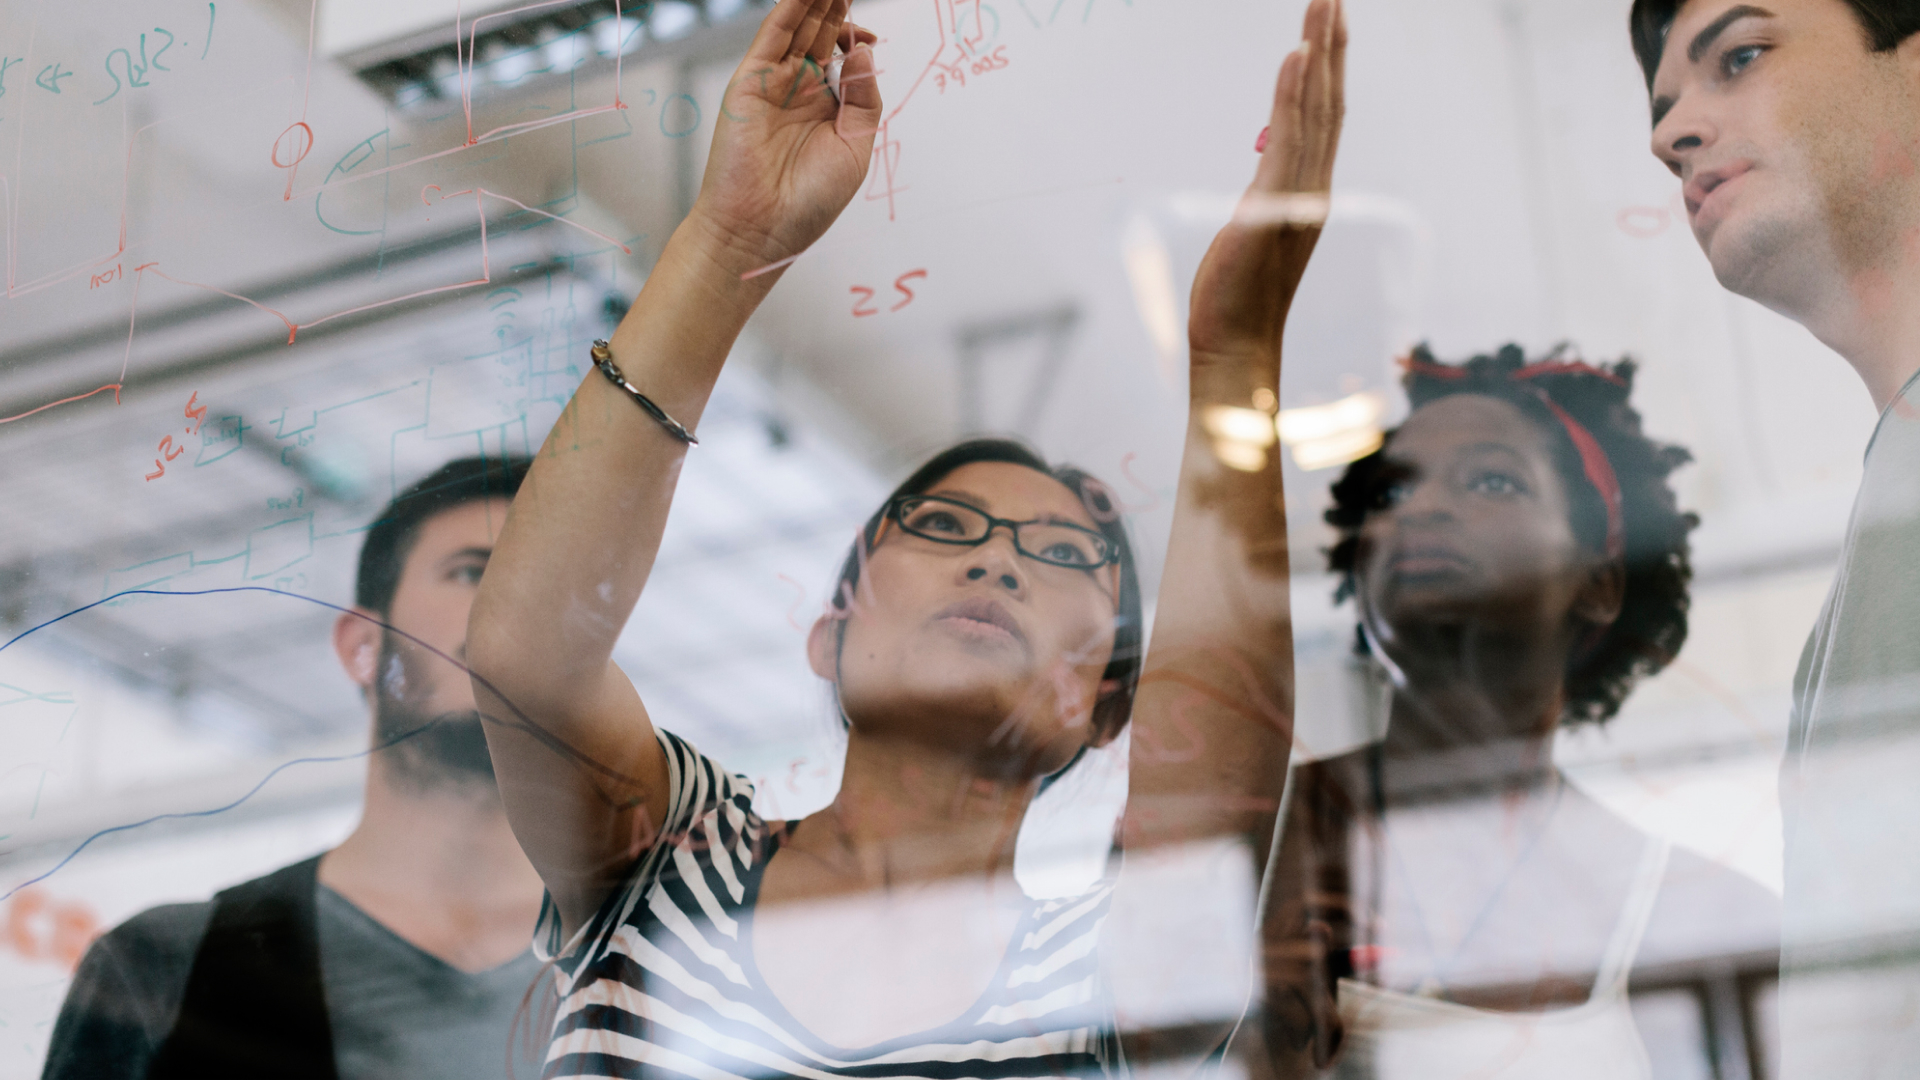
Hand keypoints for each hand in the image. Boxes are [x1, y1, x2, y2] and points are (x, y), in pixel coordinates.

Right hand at [687, 0, 882, 275]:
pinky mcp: (749, 83)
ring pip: (798, 29)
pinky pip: (772, 36)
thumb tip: (864, 50)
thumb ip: (864, 98)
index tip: (869, 36)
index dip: (857, 40)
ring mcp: (774, 84)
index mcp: (828, 110)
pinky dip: (788, 10)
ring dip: (814, 1)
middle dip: (836, 8)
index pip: (844, 59)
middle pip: (821, 35)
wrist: (761, 229)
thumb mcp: (855, 147)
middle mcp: (800, 92)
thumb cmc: (808, 202)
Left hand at [1188, 0, 1345, 372]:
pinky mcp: (1274, 206)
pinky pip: (1290, 139)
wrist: (1235, 344)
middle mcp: (1313, 187)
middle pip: (1330, 100)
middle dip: (1333, 43)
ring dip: (1319, 52)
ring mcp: (1298, 196)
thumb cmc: (1236, 297)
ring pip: (1316, 110)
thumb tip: (1265, 173)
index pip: (1324, 115)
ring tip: (1322, 4)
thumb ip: (1265, 198)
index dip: (1330, 65)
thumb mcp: (1251, 231)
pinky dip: (1295, 95)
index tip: (1330, 20)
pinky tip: (1296, 57)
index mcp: (1308, 191)